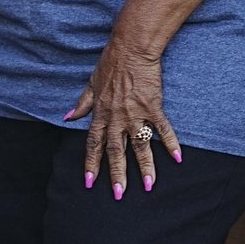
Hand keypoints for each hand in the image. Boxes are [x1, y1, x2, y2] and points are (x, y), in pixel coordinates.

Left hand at [69, 36, 177, 198]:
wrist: (131, 48)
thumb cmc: (111, 64)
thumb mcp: (91, 85)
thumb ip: (81, 104)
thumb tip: (67, 117)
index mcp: (101, 113)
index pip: (94, 144)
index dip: (91, 163)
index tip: (90, 182)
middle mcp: (116, 117)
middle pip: (116, 151)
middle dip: (116, 174)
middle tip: (119, 195)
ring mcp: (135, 113)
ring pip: (139, 145)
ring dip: (144, 166)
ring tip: (148, 185)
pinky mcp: (153, 106)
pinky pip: (162, 128)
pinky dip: (170, 143)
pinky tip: (177, 157)